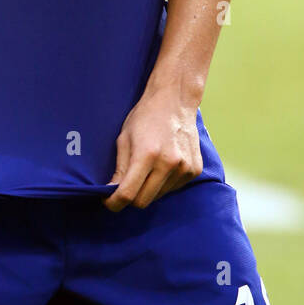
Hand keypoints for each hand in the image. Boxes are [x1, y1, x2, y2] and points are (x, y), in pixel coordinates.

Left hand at [104, 86, 202, 211]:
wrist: (175, 101)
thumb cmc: (145, 117)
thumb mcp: (124, 139)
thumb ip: (119, 169)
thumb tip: (111, 193)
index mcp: (147, 154)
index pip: (128, 193)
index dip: (114, 203)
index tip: (108, 202)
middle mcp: (169, 163)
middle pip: (143, 201)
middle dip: (130, 198)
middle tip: (125, 186)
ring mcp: (185, 168)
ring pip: (158, 196)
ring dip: (148, 190)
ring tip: (147, 168)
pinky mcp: (195, 170)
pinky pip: (173, 189)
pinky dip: (163, 184)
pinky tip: (162, 165)